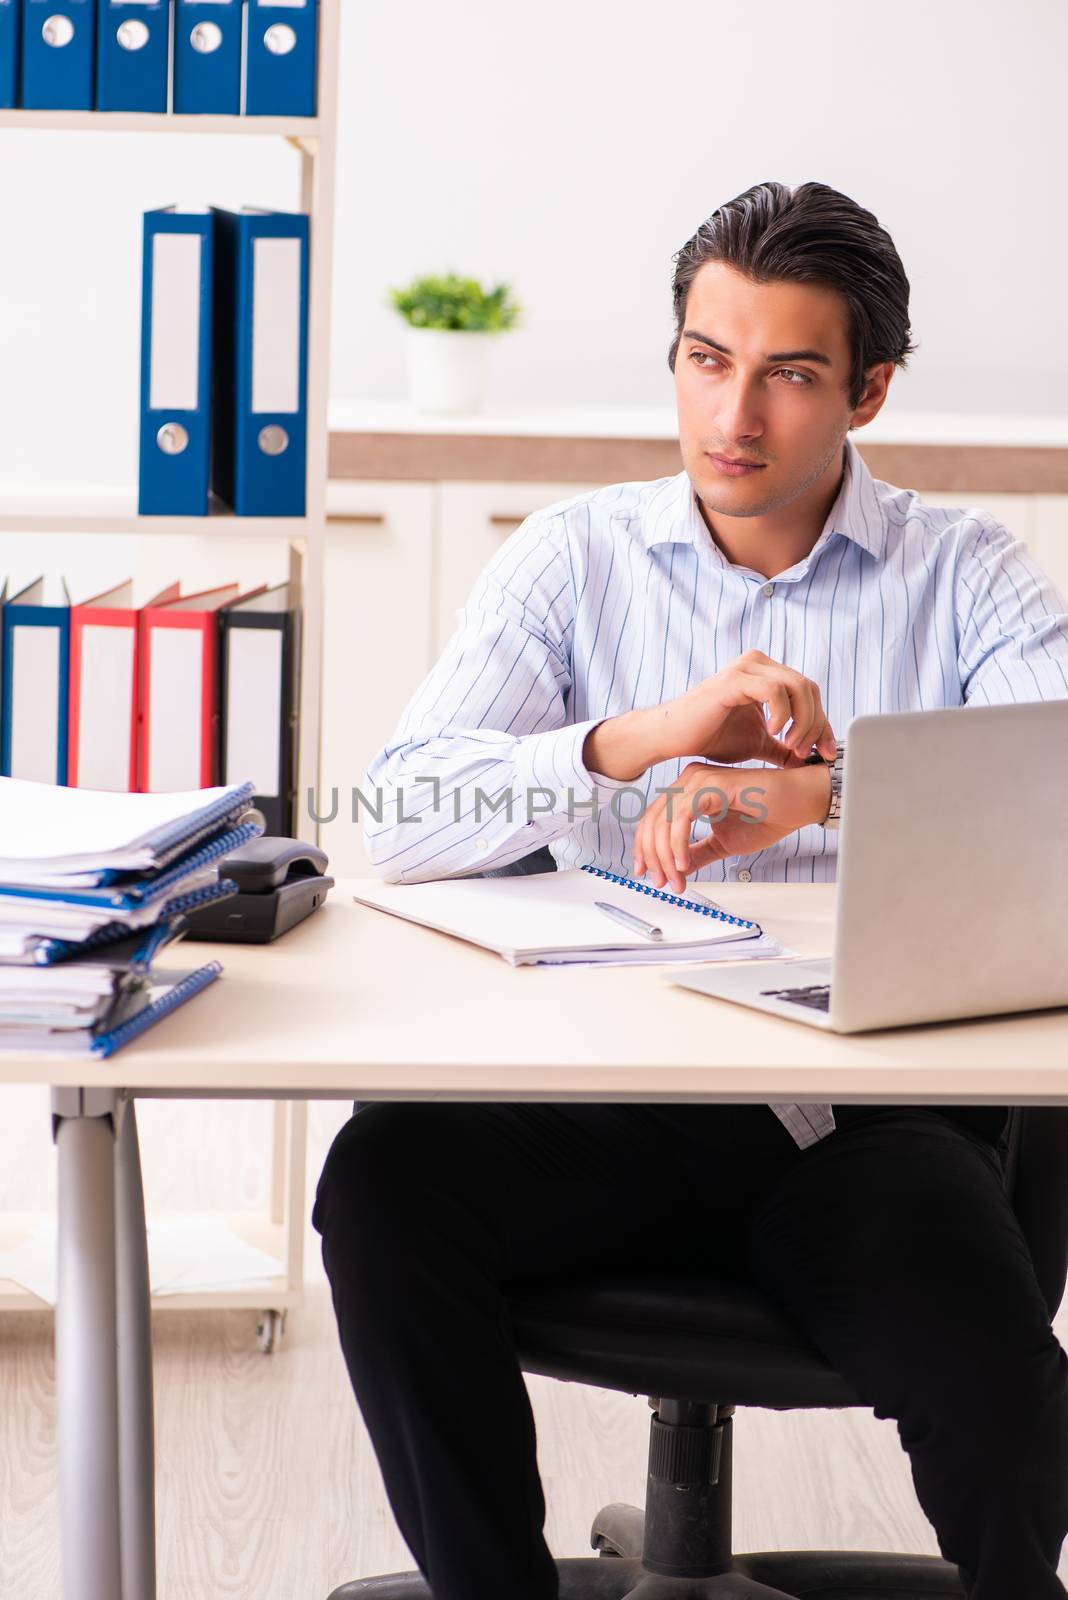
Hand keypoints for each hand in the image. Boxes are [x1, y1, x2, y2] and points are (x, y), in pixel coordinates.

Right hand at [582, 649, 835, 782]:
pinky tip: (773, 731)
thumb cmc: (710, 737)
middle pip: (809, 688)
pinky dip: (782, 713)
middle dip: (816, 724)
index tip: (826, 754)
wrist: (672, 738)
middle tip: (805, 752)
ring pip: (798, 686)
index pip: (810, 693)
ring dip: (803, 721)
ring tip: (791, 745)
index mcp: (767, 674)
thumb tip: (808, 759)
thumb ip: (782, 747)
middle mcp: (759, 664)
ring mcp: (746, 668)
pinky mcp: (734, 679)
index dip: (824, 725)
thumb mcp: (757, 744)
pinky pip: (774, 690)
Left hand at [632, 761, 831, 892]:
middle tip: (661, 882)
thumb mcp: (722, 843)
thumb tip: (676, 871)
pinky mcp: (712, 785)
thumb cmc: (767, 815)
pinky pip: (682, 817)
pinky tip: (684, 863)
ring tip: (676, 878)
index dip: (646, 849)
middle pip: (652, 821)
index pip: (654, 820)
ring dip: (666, 856)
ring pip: (663, 821)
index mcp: (688, 790)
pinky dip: (678, 843)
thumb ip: (697, 853)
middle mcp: (689, 781)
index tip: (649, 874)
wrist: (797, 804)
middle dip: (652, 857)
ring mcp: (699, 780)